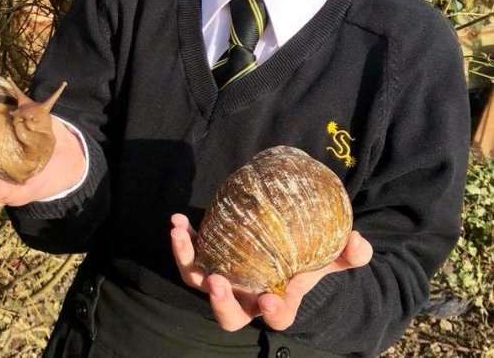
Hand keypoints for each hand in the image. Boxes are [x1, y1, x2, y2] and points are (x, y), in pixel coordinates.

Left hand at [171, 213, 372, 331]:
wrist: (279, 251)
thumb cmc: (302, 259)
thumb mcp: (325, 257)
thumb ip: (345, 253)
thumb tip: (359, 241)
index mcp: (276, 301)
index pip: (276, 316)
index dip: (273, 311)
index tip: (269, 297)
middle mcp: (245, 298)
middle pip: (228, 316)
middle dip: (220, 302)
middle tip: (216, 282)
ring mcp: (223, 281)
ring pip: (197, 282)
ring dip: (187, 260)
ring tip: (180, 235)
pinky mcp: (206, 261)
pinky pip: (189, 257)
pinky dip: (183, 241)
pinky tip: (179, 221)